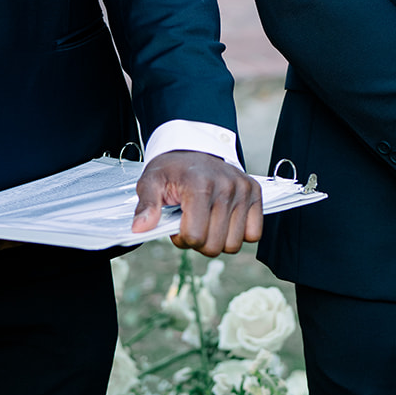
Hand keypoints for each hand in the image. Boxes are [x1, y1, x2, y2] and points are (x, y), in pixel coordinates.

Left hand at [132, 151, 263, 255]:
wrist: (194, 148)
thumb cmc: (173, 169)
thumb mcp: (151, 182)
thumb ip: (146, 206)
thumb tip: (140, 228)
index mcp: (200, 185)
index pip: (194, 237)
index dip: (181, 238)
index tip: (178, 223)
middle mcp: (226, 186)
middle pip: (214, 246)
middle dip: (199, 242)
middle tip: (192, 223)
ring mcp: (243, 190)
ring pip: (234, 244)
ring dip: (218, 239)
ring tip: (207, 221)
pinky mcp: (255, 192)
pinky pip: (254, 234)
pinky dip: (239, 233)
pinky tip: (225, 220)